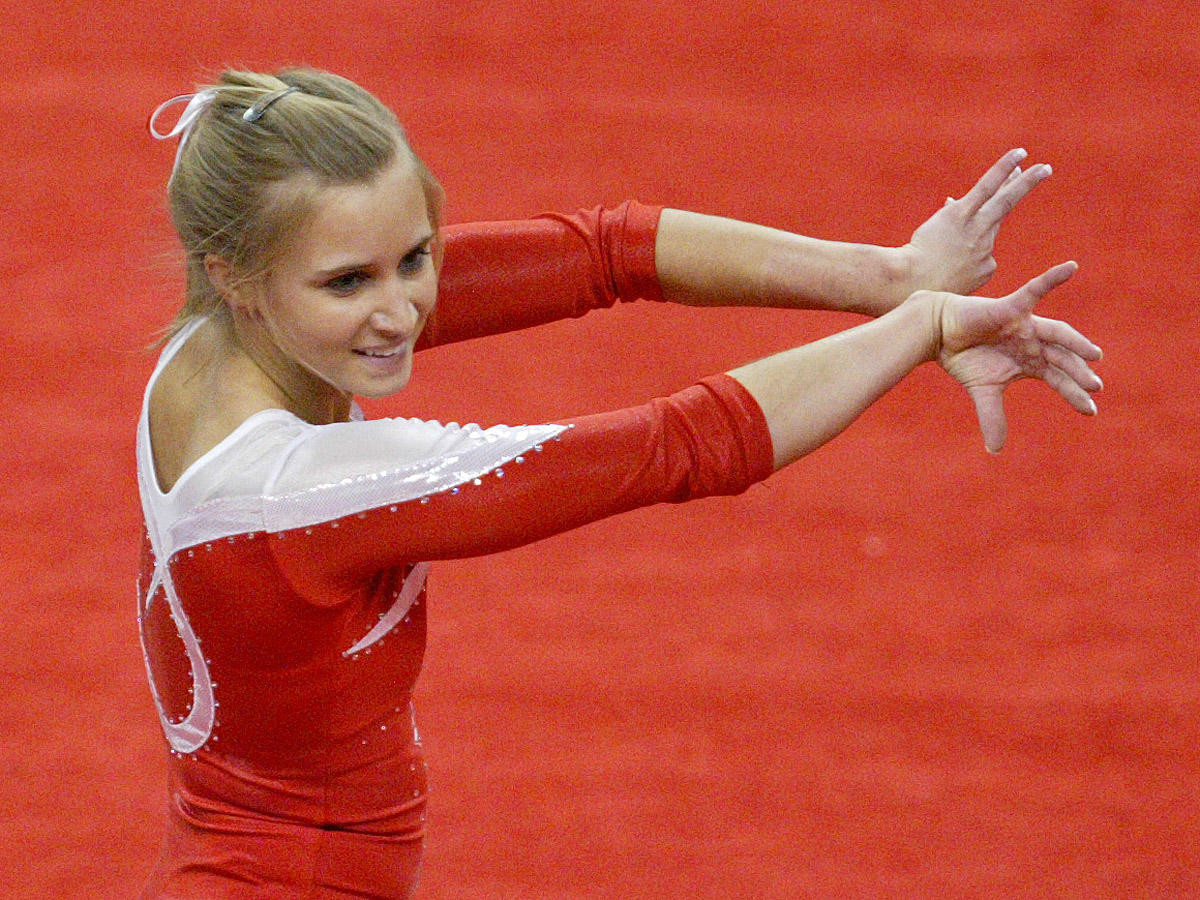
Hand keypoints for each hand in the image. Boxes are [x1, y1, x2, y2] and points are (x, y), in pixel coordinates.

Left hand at [902, 148, 1052, 295]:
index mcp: (981, 262)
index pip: (983, 234)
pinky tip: (1018, 156)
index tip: (960, 214)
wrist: (913, 281)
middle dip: (1022, 193)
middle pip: (1003, 212)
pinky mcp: (961, 214)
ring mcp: (975, 228)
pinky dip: (1003, 170)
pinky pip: (987, 188)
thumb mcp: (942, 268)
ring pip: (1005, 201)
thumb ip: (949, 237)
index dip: (974, 223)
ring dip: (1026, 182)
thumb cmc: (920, 279)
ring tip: (1043, 168)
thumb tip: (949, 203)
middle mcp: (984, 244)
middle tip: (1042, 176)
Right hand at [928, 262, 1102, 452]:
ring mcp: (1025, 324)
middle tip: (1095, 387)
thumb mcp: (983, 391)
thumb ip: (993, 418)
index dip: (1074, 394)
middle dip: (1079, 373)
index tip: (1091, 410)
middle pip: (1064, 359)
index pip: (1059, 379)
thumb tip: (996, 451)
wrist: (937, 334)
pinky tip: (1071, 267)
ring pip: (1058, 334)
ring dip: (1076, 344)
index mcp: (1030, 363)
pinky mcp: (1012, 308)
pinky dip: (1053, 278)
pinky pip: (1035, 289)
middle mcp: (1033, 343)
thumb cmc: (962, 358)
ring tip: (1094, 357)